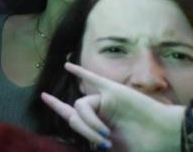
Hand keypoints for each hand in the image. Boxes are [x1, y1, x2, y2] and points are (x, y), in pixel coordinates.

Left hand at [41, 62, 184, 151]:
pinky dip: (80, 71)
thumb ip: (96, 142)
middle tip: (102, 143)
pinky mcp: (115, 91)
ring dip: (88, 122)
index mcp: (96, 123)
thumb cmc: (144, 146)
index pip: (71, 114)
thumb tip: (88, 147)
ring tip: (105, 135)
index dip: (57, 106)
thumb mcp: (116, 149)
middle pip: (74, 114)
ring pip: (81, 104)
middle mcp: (99, 110)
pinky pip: (94, 78)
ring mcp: (106, 100)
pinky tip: (67, 65)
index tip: (44, 96)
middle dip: (84, 130)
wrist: (167, 136)